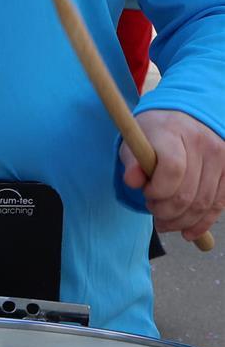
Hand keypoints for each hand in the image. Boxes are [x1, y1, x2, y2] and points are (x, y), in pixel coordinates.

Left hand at [119, 110, 224, 241]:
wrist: (184, 115)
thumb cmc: (155, 132)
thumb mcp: (136, 140)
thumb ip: (131, 161)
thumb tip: (131, 181)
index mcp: (173, 130)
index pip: (172, 169)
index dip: (157, 190)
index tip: (146, 193)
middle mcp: (201, 141)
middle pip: (187, 193)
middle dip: (166, 212)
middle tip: (152, 211)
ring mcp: (219, 155)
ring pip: (203, 203)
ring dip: (181, 221)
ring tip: (164, 221)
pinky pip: (218, 205)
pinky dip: (202, 223)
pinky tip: (187, 231)